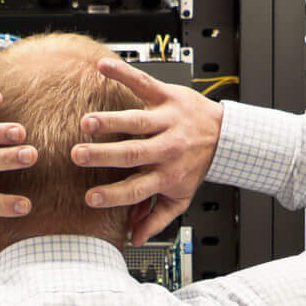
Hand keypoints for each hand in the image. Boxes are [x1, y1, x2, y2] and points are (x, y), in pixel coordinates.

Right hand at [70, 58, 223, 245]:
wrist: (226, 134)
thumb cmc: (197, 165)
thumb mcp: (181, 197)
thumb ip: (157, 217)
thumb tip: (135, 238)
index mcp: (168, 174)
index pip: (138, 189)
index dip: (114, 196)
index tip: (91, 198)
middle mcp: (167, 147)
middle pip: (133, 153)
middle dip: (105, 155)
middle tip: (78, 156)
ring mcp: (167, 120)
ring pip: (137, 121)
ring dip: (111, 121)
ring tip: (87, 122)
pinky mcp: (167, 96)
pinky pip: (144, 83)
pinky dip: (123, 73)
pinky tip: (102, 67)